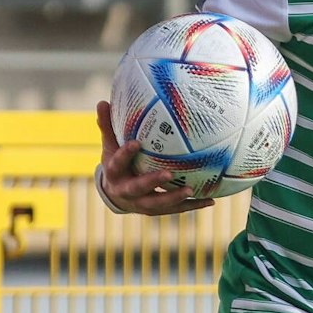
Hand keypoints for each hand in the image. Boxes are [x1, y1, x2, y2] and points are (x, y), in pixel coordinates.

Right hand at [93, 100, 214, 215]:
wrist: (116, 194)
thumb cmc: (116, 163)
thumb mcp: (110, 146)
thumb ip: (108, 126)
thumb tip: (102, 101)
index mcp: (114, 173)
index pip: (117, 163)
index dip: (125, 154)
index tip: (136, 142)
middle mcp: (126, 191)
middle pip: (138, 187)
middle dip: (153, 181)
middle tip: (168, 173)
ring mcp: (142, 203)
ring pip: (158, 203)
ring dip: (174, 198)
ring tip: (191, 190)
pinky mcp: (156, 210)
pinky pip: (176, 210)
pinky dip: (192, 206)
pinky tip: (210, 201)